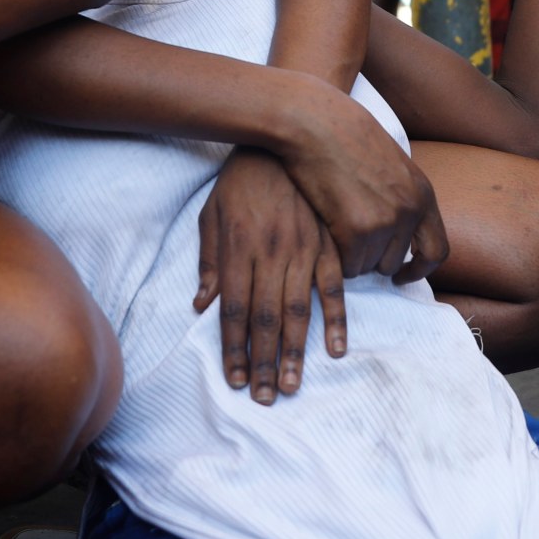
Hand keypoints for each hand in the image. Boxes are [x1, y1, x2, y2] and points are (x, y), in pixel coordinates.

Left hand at [196, 148, 345, 404]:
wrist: (281, 139)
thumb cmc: (239, 182)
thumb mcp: (210, 214)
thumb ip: (208, 261)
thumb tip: (202, 305)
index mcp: (238, 249)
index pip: (234, 310)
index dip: (234, 349)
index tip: (234, 381)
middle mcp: (271, 254)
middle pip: (264, 319)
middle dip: (263, 363)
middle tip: (265, 398)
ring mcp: (303, 250)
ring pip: (298, 310)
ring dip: (294, 351)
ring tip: (291, 384)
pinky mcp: (328, 243)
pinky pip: (334, 286)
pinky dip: (336, 319)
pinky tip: (335, 348)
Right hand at [275, 78, 448, 281]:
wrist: (317, 122)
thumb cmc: (346, 137)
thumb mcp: (391, 164)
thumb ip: (402, 196)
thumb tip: (402, 231)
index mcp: (423, 194)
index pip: (437, 251)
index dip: (420, 270)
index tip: (401, 275)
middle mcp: (410, 211)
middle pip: (393, 262)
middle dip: (371, 258)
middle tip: (351, 243)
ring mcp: (385, 221)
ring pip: (368, 266)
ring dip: (351, 256)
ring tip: (335, 229)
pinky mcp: (356, 229)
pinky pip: (349, 264)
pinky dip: (337, 257)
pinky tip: (327, 234)